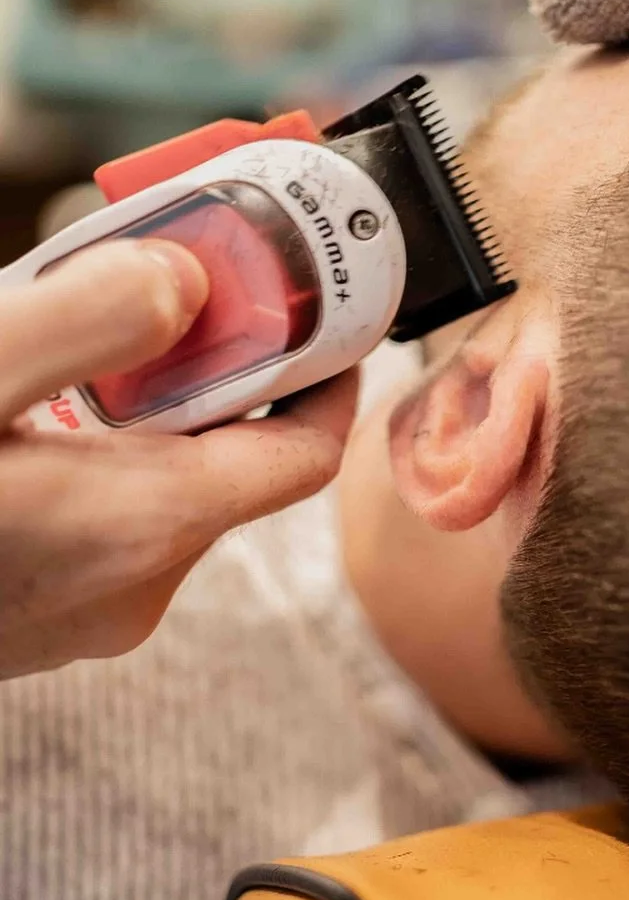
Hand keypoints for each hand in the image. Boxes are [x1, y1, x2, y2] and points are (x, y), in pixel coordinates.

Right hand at [0, 237, 357, 676]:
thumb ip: (80, 323)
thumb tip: (186, 279)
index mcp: (148, 521)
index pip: (307, 450)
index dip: (326, 370)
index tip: (312, 304)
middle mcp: (138, 581)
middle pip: (229, 456)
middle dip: (203, 363)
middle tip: (158, 284)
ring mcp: (87, 611)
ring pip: (159, 484)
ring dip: (135, 406)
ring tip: (60, 342)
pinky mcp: (38, 619)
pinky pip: (100, 519)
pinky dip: (89, 456)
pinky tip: (15, 418)